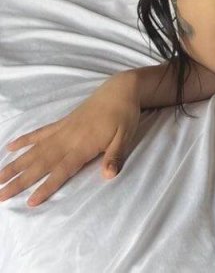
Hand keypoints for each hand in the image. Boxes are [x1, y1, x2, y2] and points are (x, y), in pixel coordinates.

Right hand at [0, 72, 141, 207]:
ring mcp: (63, 129)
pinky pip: (41, 132)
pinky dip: (26, 139)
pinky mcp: (63, 121)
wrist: (121, 89)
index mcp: (84, 145)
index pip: (62, 170)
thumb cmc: (125, 115)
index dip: (47, 186)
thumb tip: (109, 176)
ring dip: (17, 163)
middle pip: (42, 163)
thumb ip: (115, 156)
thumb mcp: (126, 136)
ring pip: (36, 149)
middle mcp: (69, 138)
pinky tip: (10, 146)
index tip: (30, 201)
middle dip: (21, 180)